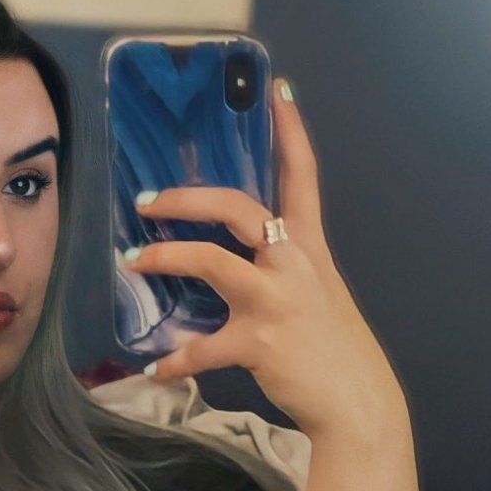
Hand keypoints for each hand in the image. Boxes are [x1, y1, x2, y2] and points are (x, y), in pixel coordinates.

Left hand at [116, 77, 406, 437]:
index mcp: (309, 245)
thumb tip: (233, 252)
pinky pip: (203, 348)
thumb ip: (280, 264)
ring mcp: (277, 300)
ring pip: (211, 262)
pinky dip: (176, 359)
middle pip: (237, 207)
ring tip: (133, 261)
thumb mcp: (316, 289)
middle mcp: (294, 263)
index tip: (275, 88)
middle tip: (147, 200)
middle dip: (186, 198)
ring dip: (165, 259)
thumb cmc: (331, 344)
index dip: (289, 129)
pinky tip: (156, 367)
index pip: (301, 174)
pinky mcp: (260, 342)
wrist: (357, 401)